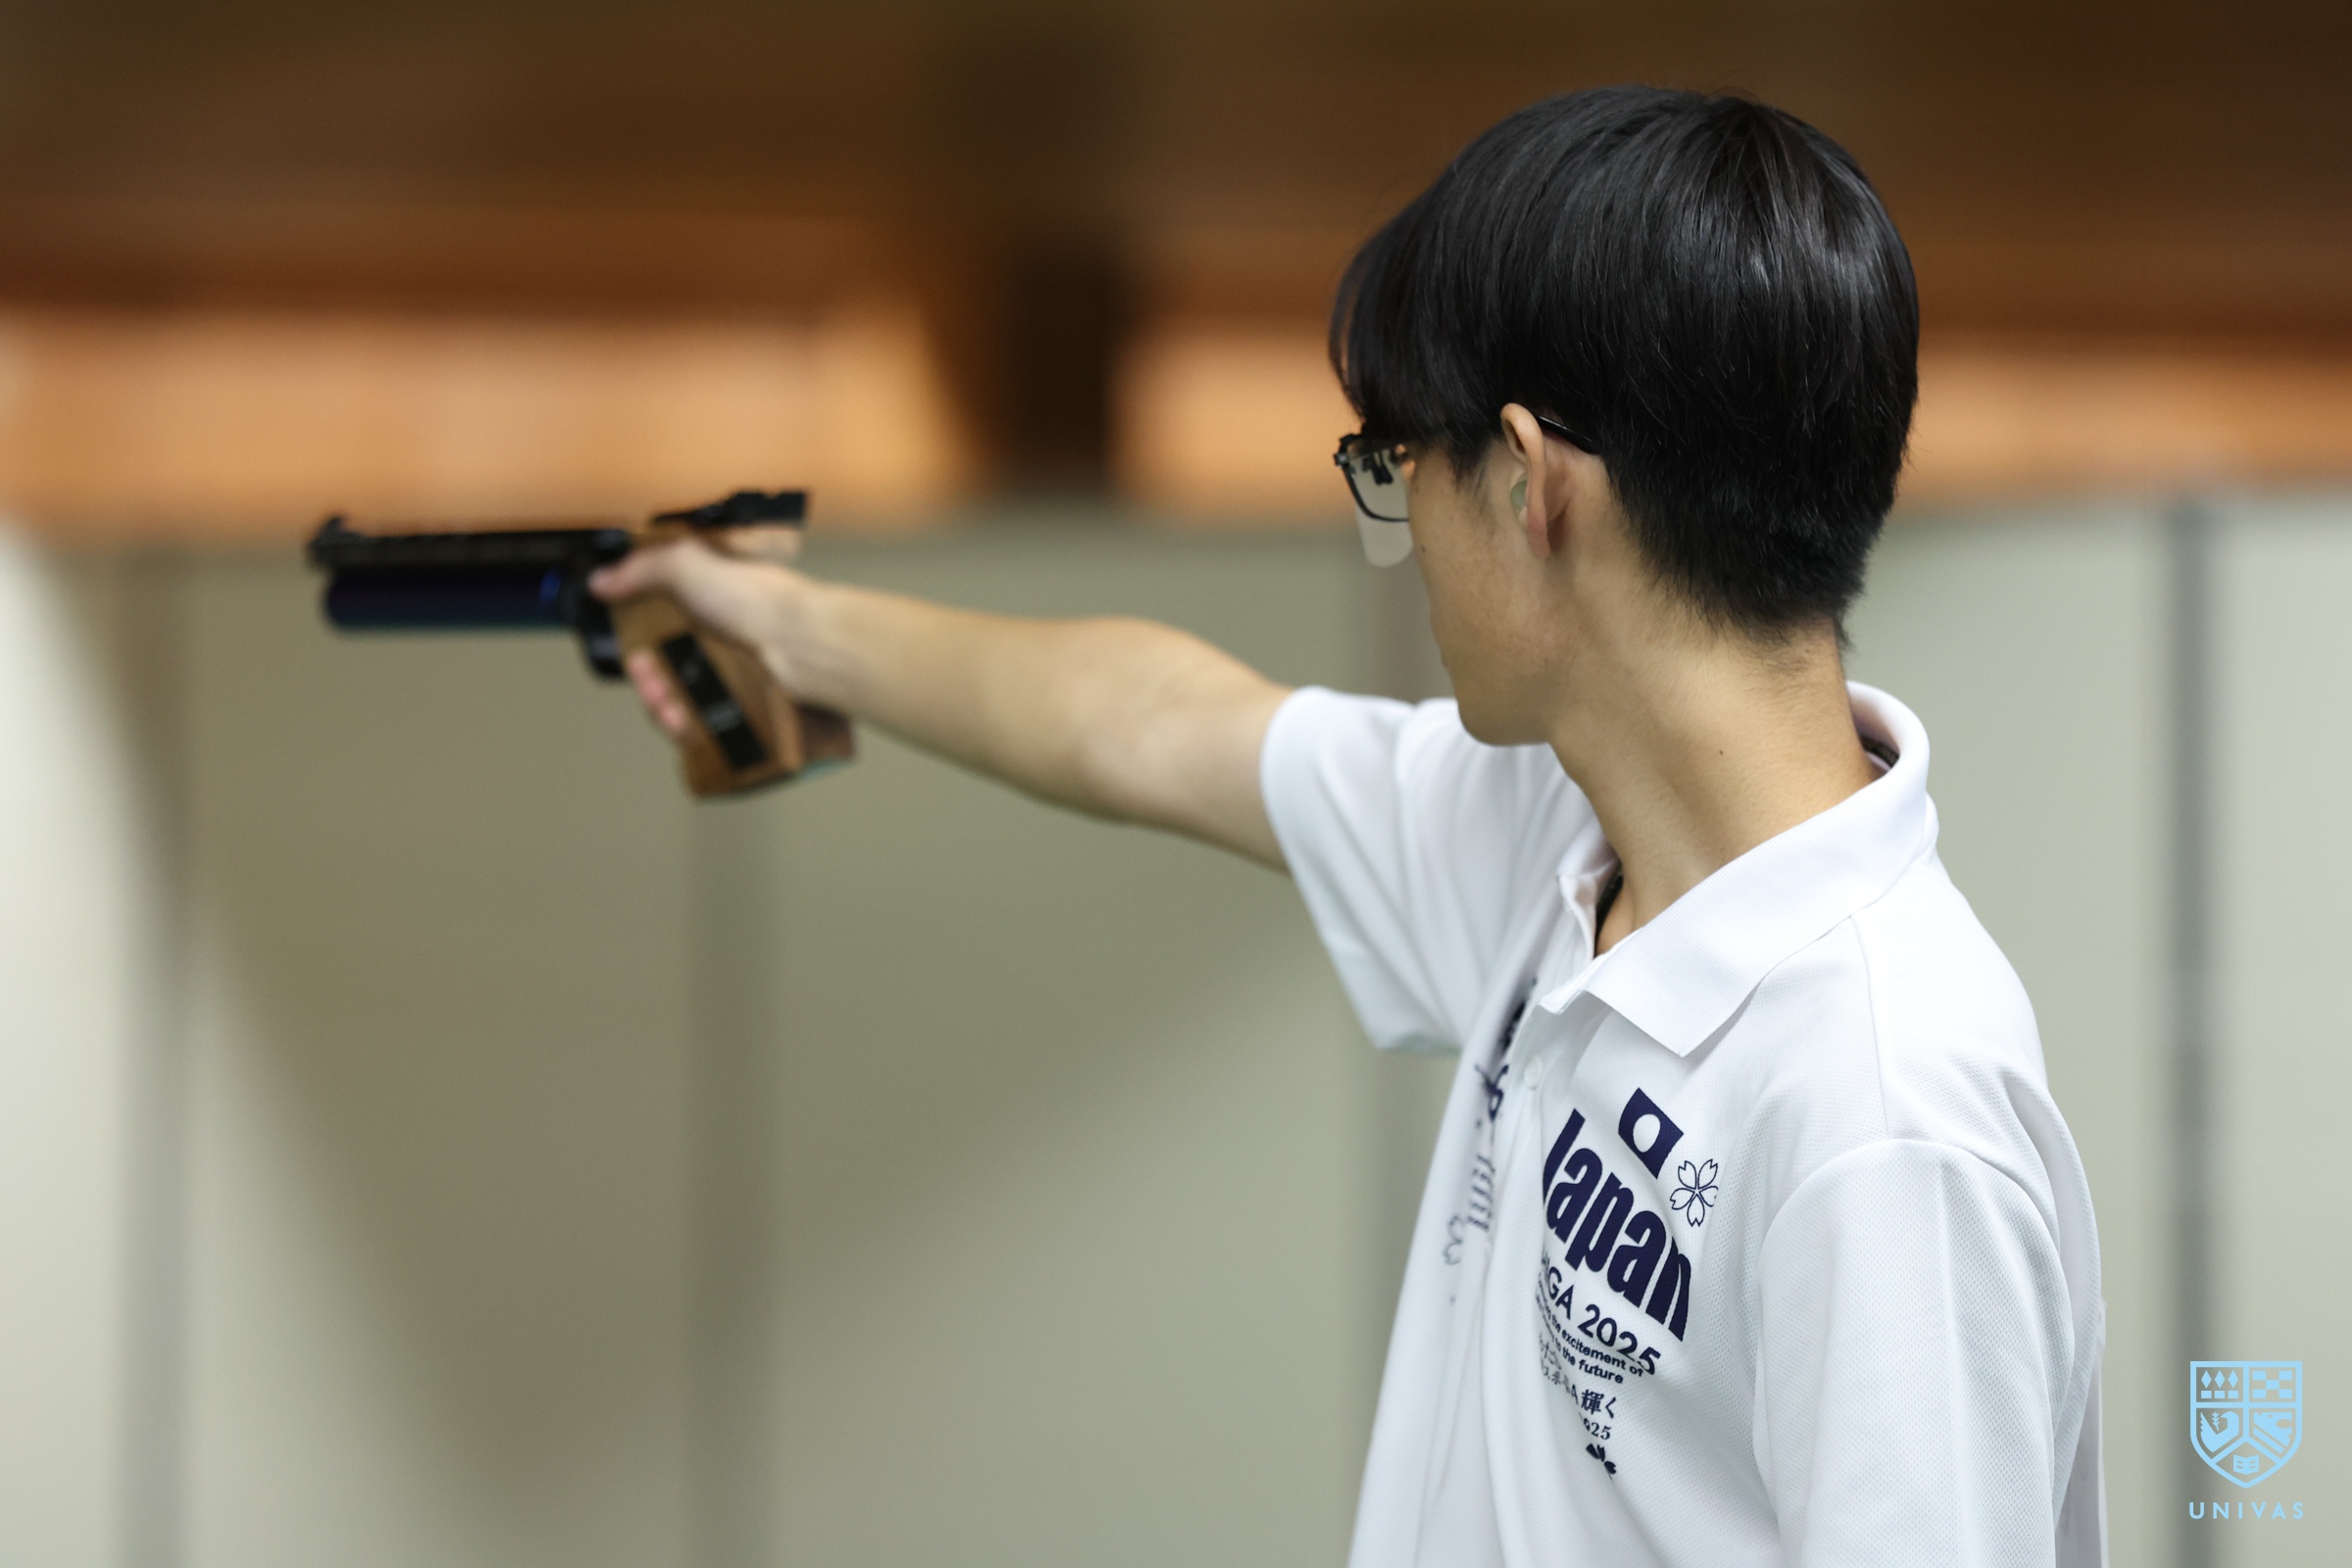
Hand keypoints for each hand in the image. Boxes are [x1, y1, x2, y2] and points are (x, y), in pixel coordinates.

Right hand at [588, 530, 812, 739]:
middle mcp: (722, 639)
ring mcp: (735, 676)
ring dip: (660, 706)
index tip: (632, 648)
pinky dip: (685, 729)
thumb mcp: (690, 564)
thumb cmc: (757, 600)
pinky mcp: (744, 710)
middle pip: (667, 667)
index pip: (661, 625)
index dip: (639, 639)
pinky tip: (681, 726)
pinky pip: (704, 726)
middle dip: (646, 678)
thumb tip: (602, 579)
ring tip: (666, 708)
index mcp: (710, 602)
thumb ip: (642, 568)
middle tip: (647, 678)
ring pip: (681, 700)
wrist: (806, 647)